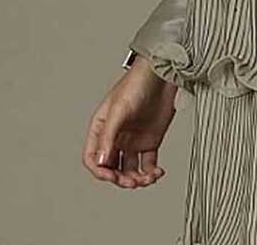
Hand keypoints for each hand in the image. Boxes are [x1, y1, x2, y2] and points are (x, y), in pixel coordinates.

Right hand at [82, 56, 177, 188]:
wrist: (162, 75)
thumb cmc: (137, 83)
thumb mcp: (119, 109)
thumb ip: (109, 136)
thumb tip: (101, 161)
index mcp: (102, 128)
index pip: (93, 158)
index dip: (100, 171)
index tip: (112, 176)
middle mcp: (116, 137)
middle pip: (111, 168)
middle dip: (120, 179)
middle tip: (132, 182)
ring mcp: (133, 140)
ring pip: (130, 170)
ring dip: (137, 179)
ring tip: (148, 178)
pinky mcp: (150, 141)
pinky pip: (148, 164)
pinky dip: (151, 172)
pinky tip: (156, 173)